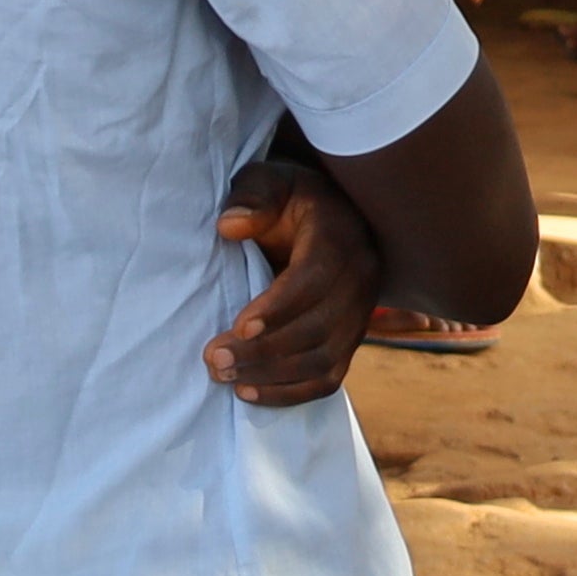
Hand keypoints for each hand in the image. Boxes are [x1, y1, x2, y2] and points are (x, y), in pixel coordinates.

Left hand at [208, 156, 383, 405]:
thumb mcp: (268, 181)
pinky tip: (248, 394)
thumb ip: (252, 197)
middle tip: (214, 359)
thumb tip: (231, 226)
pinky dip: (291, 393)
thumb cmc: (285, 200)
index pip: (316, 278)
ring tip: (224, 375)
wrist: (323, 215)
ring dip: (272, 376)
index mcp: (340, 236)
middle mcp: (361, 276)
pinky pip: (329, 377)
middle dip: (264, 350)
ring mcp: (361, 312)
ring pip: (324, 358)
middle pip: (319, 327)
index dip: (280, 306)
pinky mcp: (351, 339)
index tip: (239, 326)